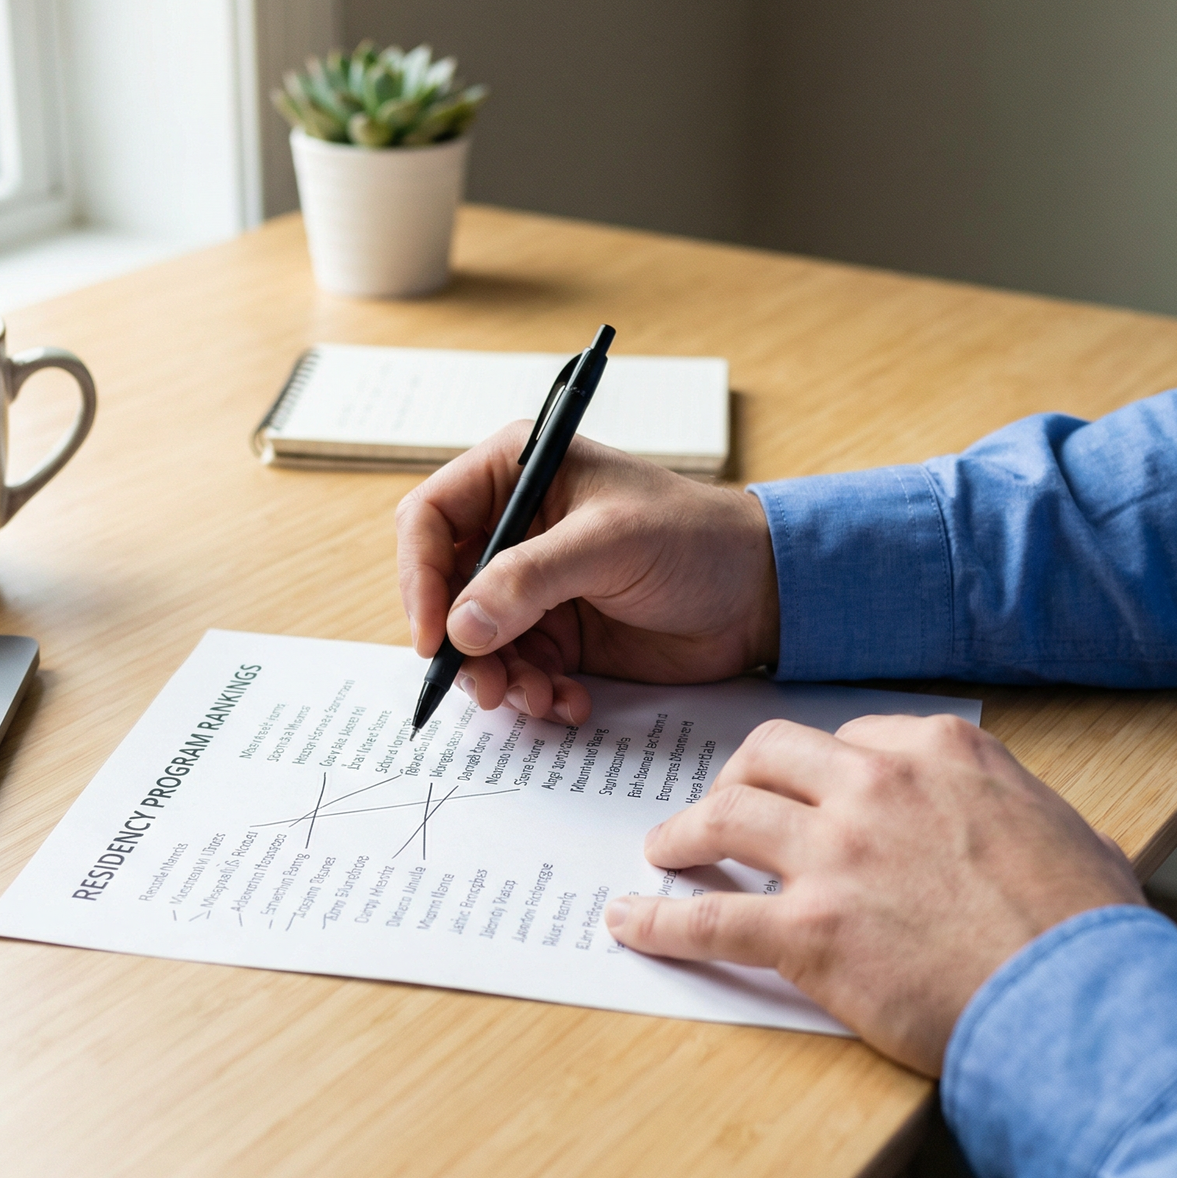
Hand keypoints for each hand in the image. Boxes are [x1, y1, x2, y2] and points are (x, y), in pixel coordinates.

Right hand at [396, 424, 778, 724]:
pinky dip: (533, 694)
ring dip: (498, 679)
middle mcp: (514, 529)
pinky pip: (516, 672)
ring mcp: (531, 587)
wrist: (758, 595)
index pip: (429, 520)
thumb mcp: (610, 544)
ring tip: (540, 698)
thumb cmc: (695, 538)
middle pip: (443, 591)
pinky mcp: (555, 635)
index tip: (434, 635)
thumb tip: (460, 626)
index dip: (418, 577)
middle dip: (460, 645)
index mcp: (515, 475)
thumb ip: (530, 579)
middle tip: (488, 686)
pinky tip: (569, 702)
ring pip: (474, 642)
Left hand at [604, 714, 1144, 1075]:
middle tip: (718, 806)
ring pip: (724, 817)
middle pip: (768, 756)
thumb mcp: (1070, 834)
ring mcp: (836, 856)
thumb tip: (1027, 830)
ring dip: (683, 833)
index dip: (814, 769)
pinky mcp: (809, 931)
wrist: (1083, 1003)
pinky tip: (630, 923)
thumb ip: (1019, 813)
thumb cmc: (1089, 930)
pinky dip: (658, 920)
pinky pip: (707, 919)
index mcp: (938, 754)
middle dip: (734, 777)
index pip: (846, 737)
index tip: (801, 791)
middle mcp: (877, 787)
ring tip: (663, 851)